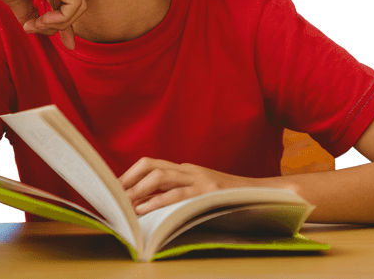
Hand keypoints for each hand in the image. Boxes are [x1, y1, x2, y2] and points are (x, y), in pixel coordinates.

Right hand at [0, 0, 86, 49]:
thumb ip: (28, 10)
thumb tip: (33, 26)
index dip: (63, 20)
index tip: (55, 37)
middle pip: (75, 4)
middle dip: (61, 24)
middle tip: (35, 29)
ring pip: (78, 6)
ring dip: (58, 23)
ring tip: (35, 25)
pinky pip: (74, 5)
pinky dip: (61, 19)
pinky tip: (42, 21)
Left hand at [119, 158, 253, 214]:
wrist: (259, 195)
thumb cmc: (226, 199)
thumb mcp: (199, 192)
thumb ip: (177, 193)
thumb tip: (147, 204)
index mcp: (185, 169)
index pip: (151, 164)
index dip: (129, 174)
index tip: (114, 189)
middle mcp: (189, 170)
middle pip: (150, 165)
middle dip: (128, 180)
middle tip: (114, 196)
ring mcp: (198, 178)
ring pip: (160, 176)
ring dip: (138, 190)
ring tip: (124, 204)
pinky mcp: (207, 191)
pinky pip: (177, 194)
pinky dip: (156, 201)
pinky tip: (143, 210)